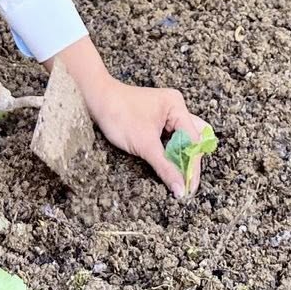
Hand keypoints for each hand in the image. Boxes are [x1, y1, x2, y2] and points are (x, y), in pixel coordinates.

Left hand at [78, 68, 209, 198]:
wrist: (96, 100)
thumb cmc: (119, 115)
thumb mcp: (144, 145)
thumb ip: (165, 167)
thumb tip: (180, 189)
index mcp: (177, 106)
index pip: (193, 140)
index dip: (192, 166)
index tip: (189, 188)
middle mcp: (175, 107)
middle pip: (192, 139)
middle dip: (189, 161)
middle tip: (186, 184)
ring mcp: (167, 113)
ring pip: (182, 139)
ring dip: (180, 157)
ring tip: (178, 178)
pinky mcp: (157, 120)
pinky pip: (170, 138)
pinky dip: (170, 152)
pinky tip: (168, 165)